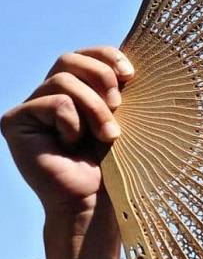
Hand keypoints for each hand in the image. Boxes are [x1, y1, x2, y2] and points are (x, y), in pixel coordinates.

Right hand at [2, 47, 133, 258]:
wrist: (98, 203)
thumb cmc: (117, 167)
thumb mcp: (124, 120)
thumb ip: (117, 90)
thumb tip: (127, 64)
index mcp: (77, 92)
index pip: (85, 55)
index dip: (107, 55)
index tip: (131, 74)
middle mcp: (50, 96)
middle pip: (69, 59)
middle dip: (100, 77)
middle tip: (119, 105)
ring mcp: (31, 108)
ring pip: (63, 80)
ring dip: (94, 108)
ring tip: (107, 136)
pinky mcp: (15, 122)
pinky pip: (52, 102)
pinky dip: (72, 123)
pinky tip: (71, 145)